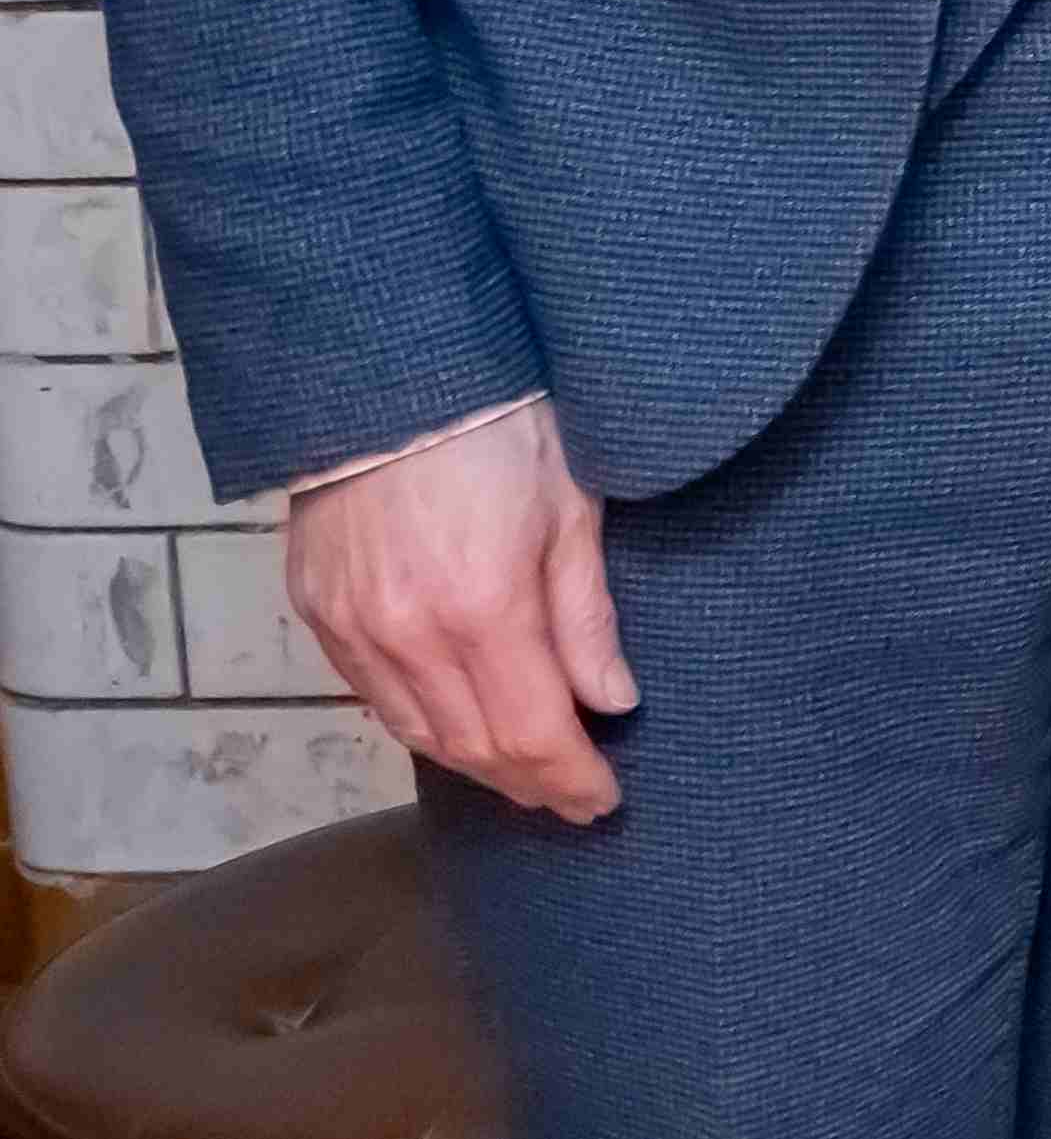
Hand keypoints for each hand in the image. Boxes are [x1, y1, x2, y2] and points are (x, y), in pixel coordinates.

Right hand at [286, 400, 626, 821]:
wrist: (391, 372)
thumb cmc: (503, 424)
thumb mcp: (572, 510)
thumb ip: (586, 617)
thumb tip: (611, 700)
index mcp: (484, 608)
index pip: (532, 731)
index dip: (571, 778)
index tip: (604, 800)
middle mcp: (408, 635)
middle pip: (473, 746)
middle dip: (529, 782)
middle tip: (572, 798)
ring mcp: (353, 628)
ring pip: (417, 732)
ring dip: (475, 765)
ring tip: (523, 776)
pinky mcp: (317, 612)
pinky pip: (372, 697)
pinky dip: (420, 726)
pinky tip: (455, 729)